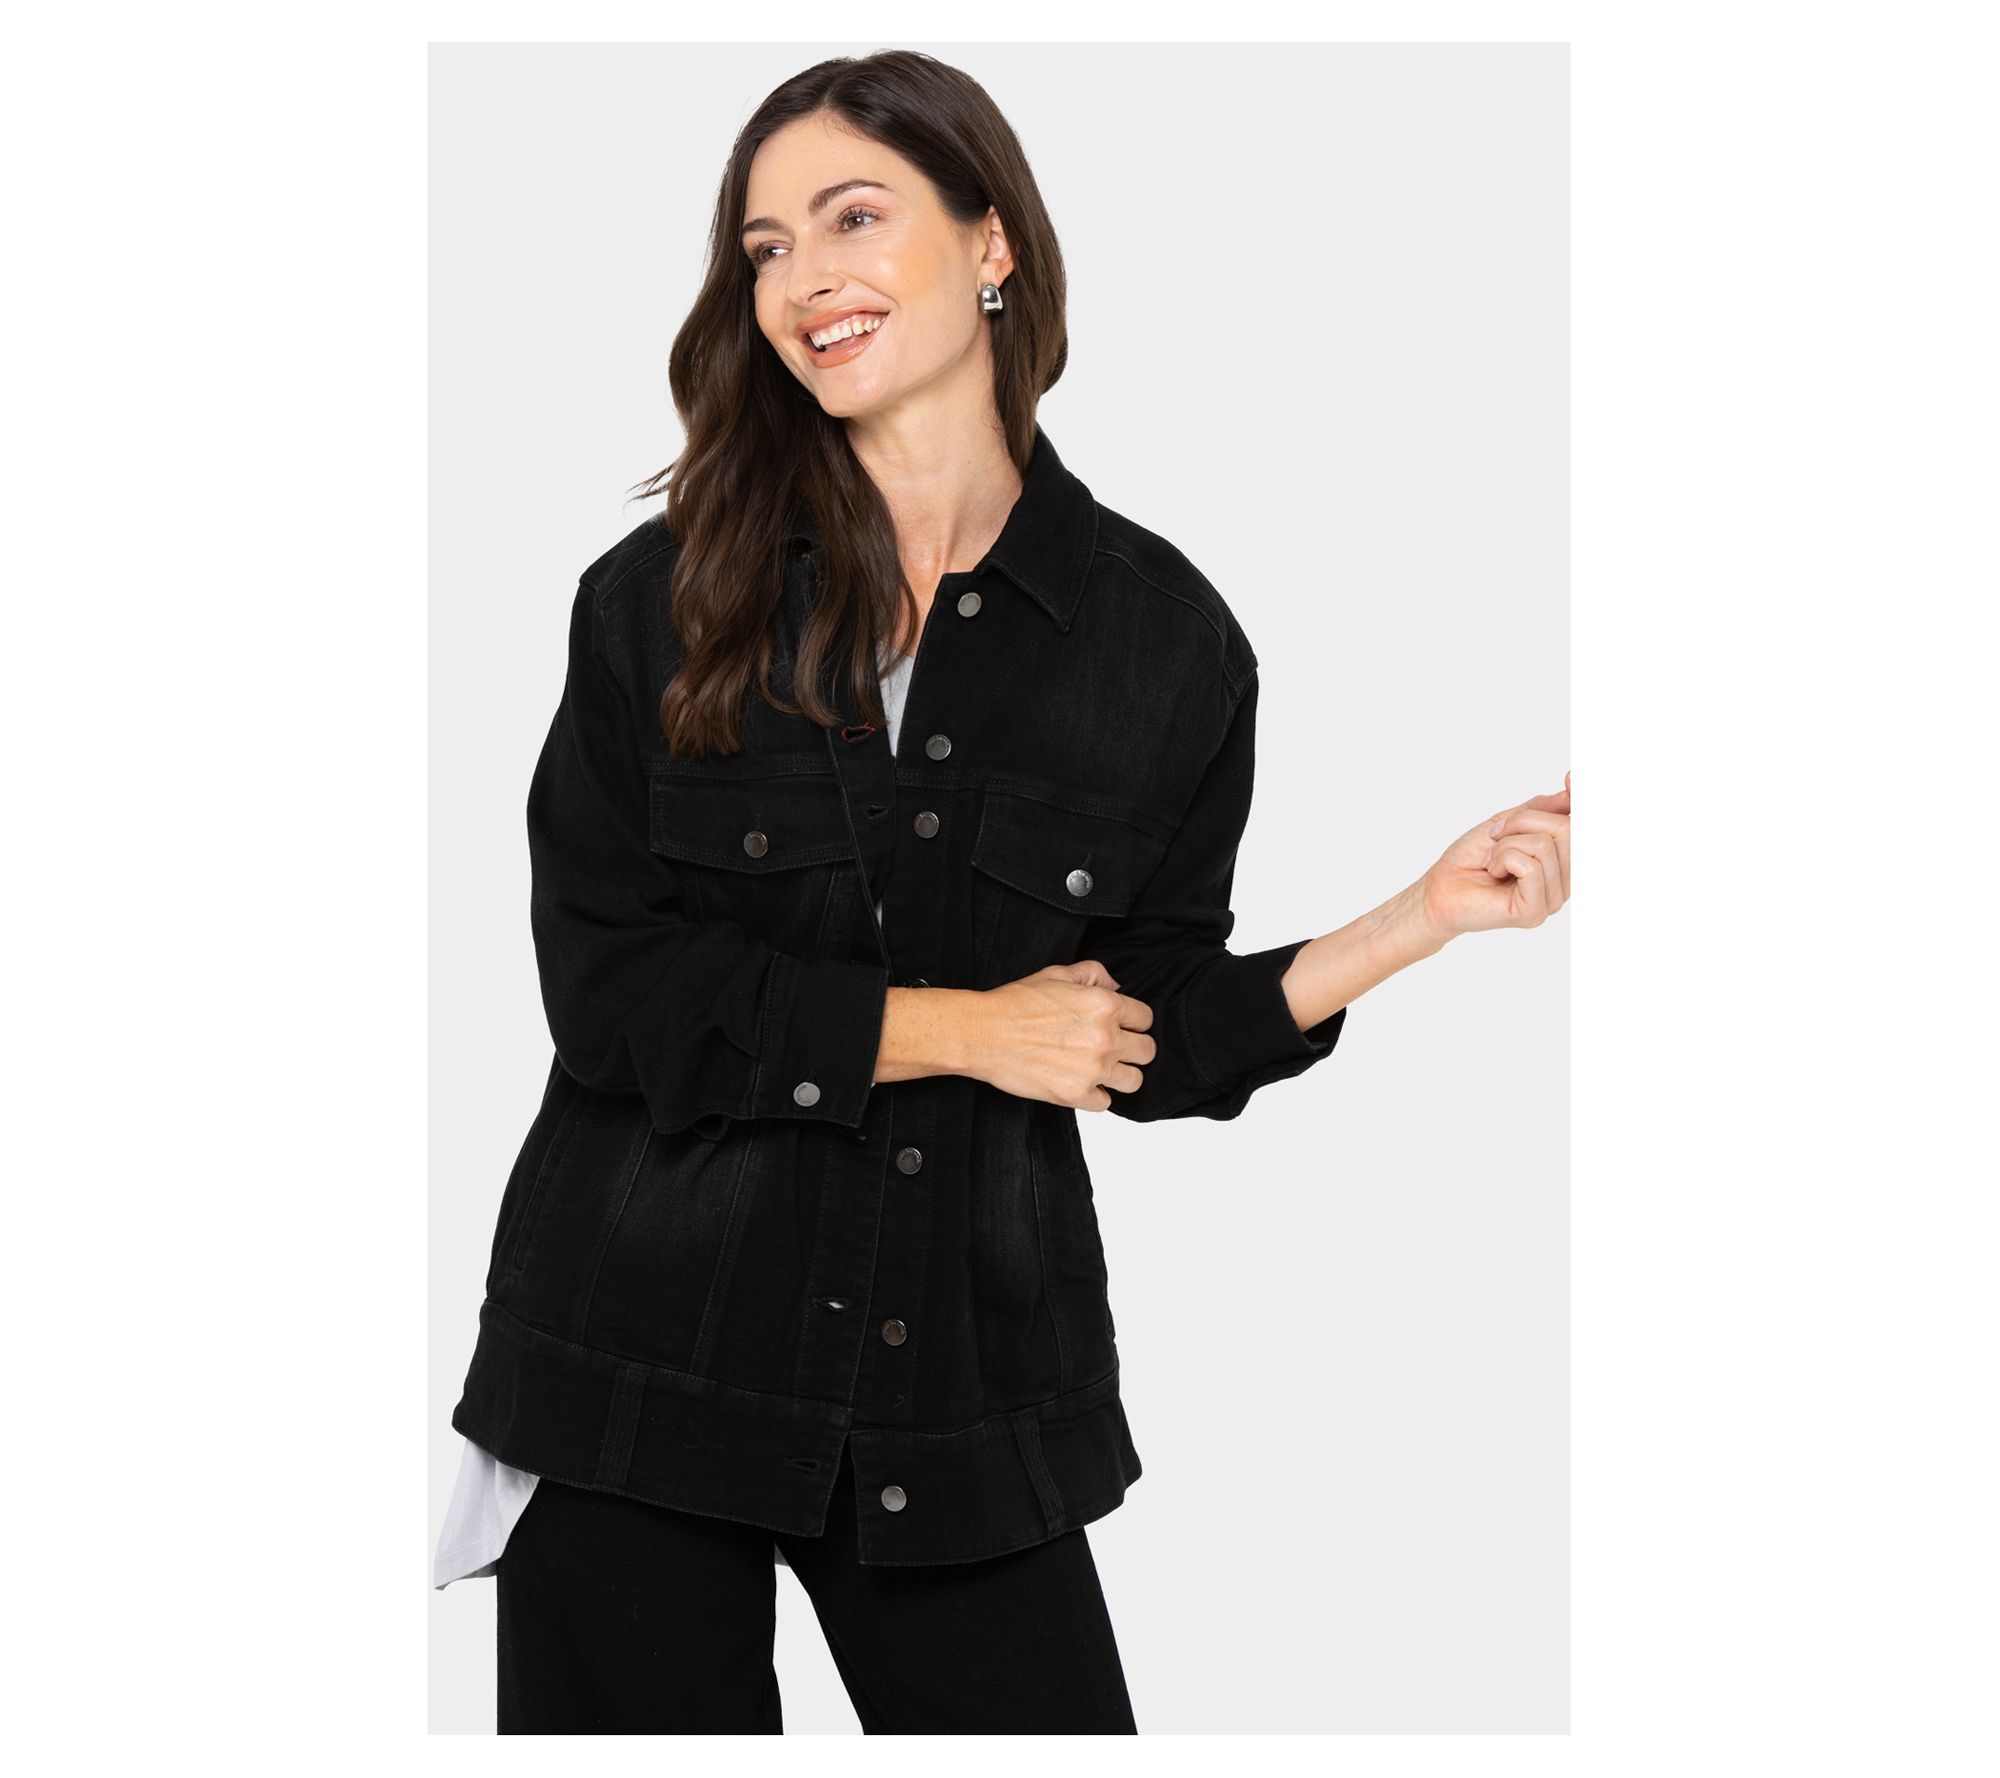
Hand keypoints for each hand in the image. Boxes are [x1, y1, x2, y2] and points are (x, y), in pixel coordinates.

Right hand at [967, 960, 1155, 1111]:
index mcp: (1105, 1005)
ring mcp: (1092, 1069)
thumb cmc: (1015, 1004)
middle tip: (1114, 1049)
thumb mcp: (1057, 973)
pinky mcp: (1075, 1095)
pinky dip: (1095, 1096)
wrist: (983, 1033)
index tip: (1122, 1027)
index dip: (1133, 1022)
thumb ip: (1094, 974)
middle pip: (1147, 1051)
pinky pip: (1105, 1103)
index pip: (1146, 1019)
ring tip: (1101, 1069)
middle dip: (1133, 1049)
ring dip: (1120, 1075)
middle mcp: (1105, 1038)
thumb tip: (1117, 986)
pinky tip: (1081, 1083)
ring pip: (1134, 1081)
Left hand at [1418, 769, 1571, 937]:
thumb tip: (1571, 793)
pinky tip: (1492, 872)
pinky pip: (1531, 866)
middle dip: (1524, 821)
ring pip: (1545, 846)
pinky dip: (1503, 859)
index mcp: (1563, 861)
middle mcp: (1565, 882)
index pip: (1582, 828)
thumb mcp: (1507, 823)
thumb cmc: (1470, 857)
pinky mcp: (1534, 912)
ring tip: (1491, 859)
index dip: (1580, 801)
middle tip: (1496, 835)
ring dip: (1506, 844)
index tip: (1570, 778)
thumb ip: (1541, 810)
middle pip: (1567, 829)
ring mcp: (1552, 900)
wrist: (1439, 886)